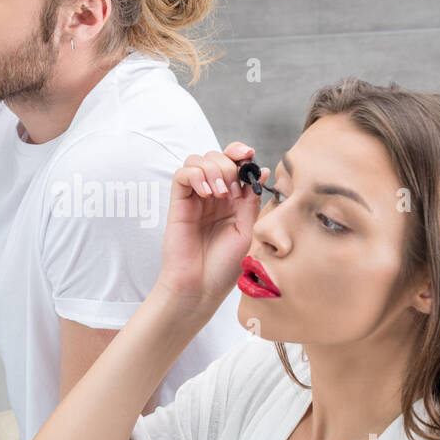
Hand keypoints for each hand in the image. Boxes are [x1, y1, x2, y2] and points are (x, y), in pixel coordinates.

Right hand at [156, 140, 270, 315]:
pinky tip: (206, 193)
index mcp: (233, 199)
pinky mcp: (178, 203)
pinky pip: (183, 175)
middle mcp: (213, 195)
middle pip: (216, 156)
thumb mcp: (247, 229)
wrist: (201, 287)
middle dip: (228, 165)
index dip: (240, 153)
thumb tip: (260, 170)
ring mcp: (195, 198)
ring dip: (213, 169)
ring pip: (198, 160)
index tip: (249, 155)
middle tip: (234, 191)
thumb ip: (251, 199)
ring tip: (221, 193)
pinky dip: (196, 175)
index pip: (234, 163)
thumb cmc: (224, 265)